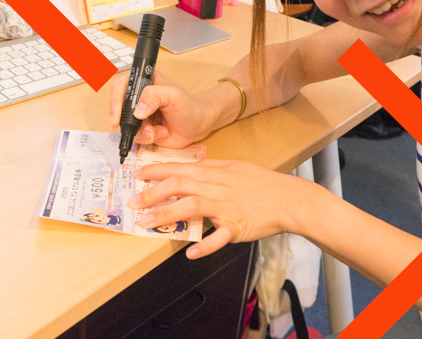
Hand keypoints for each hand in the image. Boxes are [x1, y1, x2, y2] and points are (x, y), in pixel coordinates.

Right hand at [109, 70, 211, 147]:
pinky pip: (136, 137)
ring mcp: (139, 115)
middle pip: (119, 109)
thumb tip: (137, 111)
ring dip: (143, 132)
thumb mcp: (174, 96)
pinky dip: (148, 138)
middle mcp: (139, 98)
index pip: (121, 86)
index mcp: (144, 82)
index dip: (116, 100)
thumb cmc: (189, 107)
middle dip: (131, 123)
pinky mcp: (143, 129)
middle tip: (146, 128)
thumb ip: (155, 96)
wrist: (198, 126)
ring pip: (126, 126)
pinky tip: (162, 133)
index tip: (117, 117)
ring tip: (159, 130)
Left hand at [127, 159, 313, 258]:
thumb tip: (194, 168)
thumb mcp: (236, 167)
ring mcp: (225, 207)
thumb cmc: (263, 184)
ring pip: (190, 207)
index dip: (156, 171)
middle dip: (151, 193)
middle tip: (132, 202)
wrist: (289, 198)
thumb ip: (213, 168)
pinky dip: (203, 246)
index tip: (138, 174)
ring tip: (145, 222)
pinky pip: (217, 237)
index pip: (180, 168)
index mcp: (216, 172)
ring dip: (164, 215)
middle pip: (178, 186)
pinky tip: (189, 253)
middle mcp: (217, 188)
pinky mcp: (236, 226)